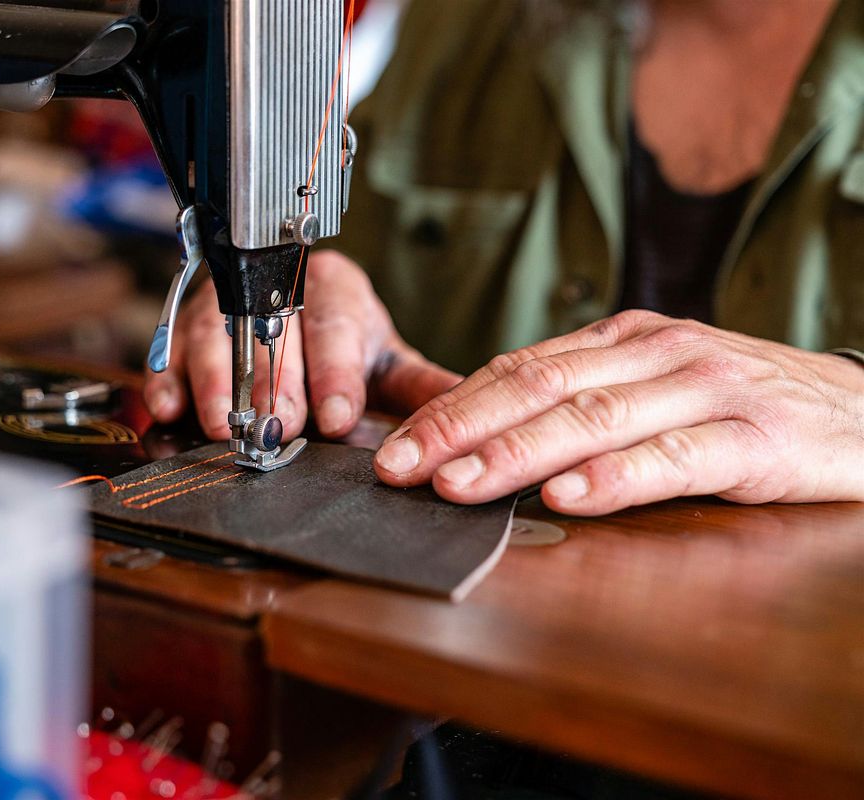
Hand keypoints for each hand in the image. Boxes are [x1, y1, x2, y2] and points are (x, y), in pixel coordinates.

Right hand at [143, 250, 460, 440]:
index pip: (334, 328)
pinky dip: (170, 378)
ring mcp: (227, 303)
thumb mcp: (386, 360)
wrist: (293, 305)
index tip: (337, 416)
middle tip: (278, 427)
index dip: (334, 374)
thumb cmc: (342, 341)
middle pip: (272, 331)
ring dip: (219, 383)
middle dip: (276, 384)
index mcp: (335, 291)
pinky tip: (170, 408)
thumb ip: (421, 388)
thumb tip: (474, 412)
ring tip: (223, 426)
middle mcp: (277, 289)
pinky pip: (172, 348)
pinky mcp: (187, 325)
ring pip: (218, 334)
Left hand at [373, 310, 863, 514]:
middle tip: (399, 467)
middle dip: (459, 429)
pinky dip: (617, 476)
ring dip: (516, 453)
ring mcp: (707, 389)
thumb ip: (584, 401)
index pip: (518, 368)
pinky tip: (570, 496)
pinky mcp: (756, 437)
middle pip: (538, 387)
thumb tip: (485, 430)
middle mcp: (657, 353)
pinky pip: (675, 456)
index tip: (394, 447)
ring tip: (458, 484)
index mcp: (624, 340)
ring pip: (593, 417)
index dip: (451, 408)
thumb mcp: (656, 389)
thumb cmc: (744, 406)